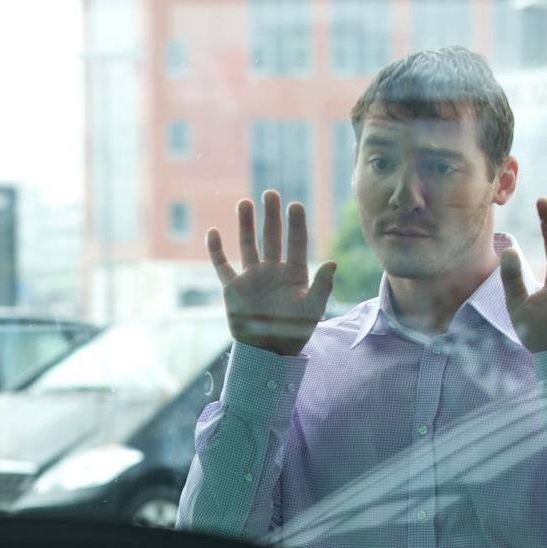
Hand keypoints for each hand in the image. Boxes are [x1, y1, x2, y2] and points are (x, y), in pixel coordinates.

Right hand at [207, 191, 336, 357]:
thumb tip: (333, 263)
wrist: (267, 353)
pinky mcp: (233, 289)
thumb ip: (322, 287)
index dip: (296, 224)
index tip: (295, 205)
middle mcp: (273, 271)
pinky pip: (222, 266)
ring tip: (245, 203)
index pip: (296, 242)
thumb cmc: (293, 333)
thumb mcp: (312, 310)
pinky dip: (216, 251)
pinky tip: (213, 232)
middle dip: (271, 215)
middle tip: (270, 193)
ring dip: (246, 224)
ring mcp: (252, 278)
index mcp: (294, 273)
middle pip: (271, 237)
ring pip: (248, 245)